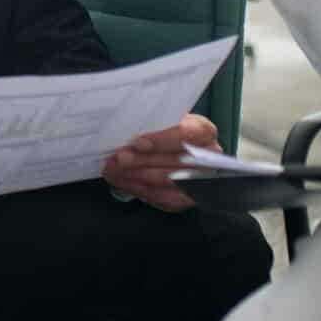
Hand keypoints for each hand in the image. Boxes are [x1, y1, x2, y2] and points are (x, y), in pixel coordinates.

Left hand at [104, 116, 221, 211]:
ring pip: (165, 181)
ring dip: (134, 176)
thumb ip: (151, 125)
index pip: (186, 134)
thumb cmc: (165, 131)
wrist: (176, 150)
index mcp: (204, 132)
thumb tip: (126, 132)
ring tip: (112, 170)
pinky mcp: (187, 199)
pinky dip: (138, 189)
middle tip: (118, 158)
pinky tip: (121, 182)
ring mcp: (200, 180)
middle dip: (142, 160)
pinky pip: (161, 197)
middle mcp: (208, 157)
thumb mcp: (163, 121)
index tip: (139, 142)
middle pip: (173, 161)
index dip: (162, 140)